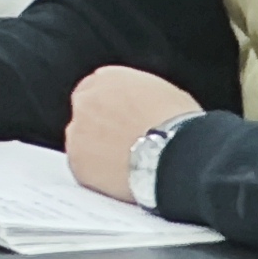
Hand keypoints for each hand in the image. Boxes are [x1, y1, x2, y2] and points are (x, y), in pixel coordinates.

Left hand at [66, 66, 202, 201]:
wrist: (175, 155)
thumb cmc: (180, 125)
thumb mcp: (165, 95)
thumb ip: (140, 96)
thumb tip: (143, 107)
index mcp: (108, 79)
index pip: (97, 88)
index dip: (110, 108)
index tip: (121, 122)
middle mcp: (86, 100)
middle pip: (86, 113)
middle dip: (100, 127)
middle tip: (123, 145)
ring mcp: (78, 131)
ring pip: (81, 141)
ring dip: (96, 150)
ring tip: (126, 165)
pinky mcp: (77, 161)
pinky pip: (84, 168)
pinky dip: (97, 175)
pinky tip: (119, 179)